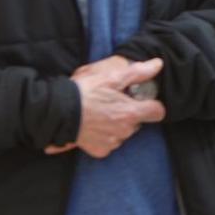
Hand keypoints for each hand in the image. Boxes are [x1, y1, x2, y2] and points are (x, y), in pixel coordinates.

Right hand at [50, 58, 165, 157]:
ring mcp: (112, 142)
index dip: (152, 104)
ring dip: (118, 124)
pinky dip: (105, 136)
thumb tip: (158, 64)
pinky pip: (110, 143)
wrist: (56, 112)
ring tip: (102, 113)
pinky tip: (95, 125)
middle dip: (130, 113)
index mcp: (130, 113)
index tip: (141, 99)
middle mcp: (124, 131)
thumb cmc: (84, 93)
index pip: (158, 112)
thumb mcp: (111, 77)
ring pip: (124, 132)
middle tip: (114, 103)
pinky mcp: (99, 150)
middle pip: (138, 122)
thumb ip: (138, 72)